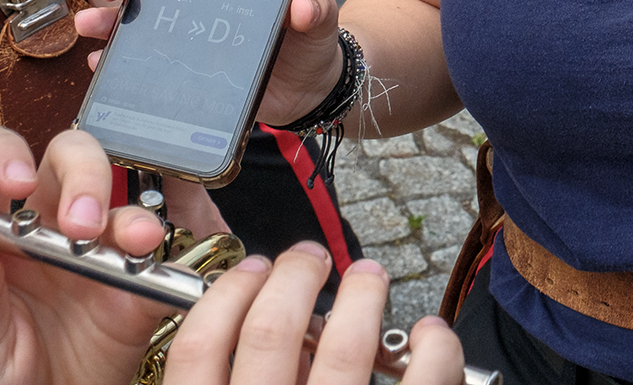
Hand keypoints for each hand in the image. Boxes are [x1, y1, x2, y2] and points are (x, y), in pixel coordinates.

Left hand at [0, 127, 170, 384]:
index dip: (2, 152)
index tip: (16, 178)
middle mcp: (43, 228)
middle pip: (65, 160)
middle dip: (81, 174)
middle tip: (79, 222)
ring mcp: (93, 252)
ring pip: (117, 197)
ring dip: (124, 212)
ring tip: (128, 241)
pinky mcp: (133, 285)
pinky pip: (155, 256)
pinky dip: (159, 255)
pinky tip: (148, 264)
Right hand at [73, 0, 349, 127]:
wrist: (306, 94)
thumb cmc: (310, 44)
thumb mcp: (318, 22)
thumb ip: (316, 10)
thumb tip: (301, 7)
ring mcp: (185, 31)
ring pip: (134, 14)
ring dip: (107, 14)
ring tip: (93, 22)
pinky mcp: (178, 65)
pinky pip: (137, 57)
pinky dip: (114, 56)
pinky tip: (101, 60)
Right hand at [161, 246, 463, 384]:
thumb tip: (271, 328)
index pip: (197, 349)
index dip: (224, 297)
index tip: (252, 269)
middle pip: (271, 332)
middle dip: (295, 277)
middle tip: (310, 259)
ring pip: (346, 347)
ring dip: (361, 294)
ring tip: (368, 275)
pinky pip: (423, 381)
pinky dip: (435, 348)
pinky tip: (428, 335)